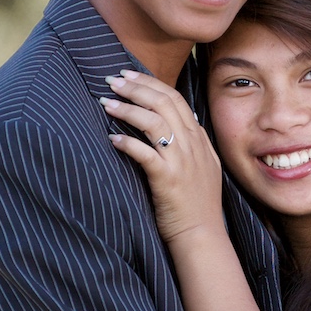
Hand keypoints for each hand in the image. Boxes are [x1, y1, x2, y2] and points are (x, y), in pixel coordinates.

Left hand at [101, 72, 223, 243]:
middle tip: (113, 80)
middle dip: (136, 88)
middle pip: (163, 103)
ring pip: (154, 122)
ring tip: (107, 103)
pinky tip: (112, 138)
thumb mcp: (203, 166)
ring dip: (128, 109)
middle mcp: (191, 146)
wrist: (202, 234)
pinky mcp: (167, 179)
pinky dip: (127, 142)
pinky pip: (144, 154)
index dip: (150, 83)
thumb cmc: (197, 204)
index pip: (175, 99)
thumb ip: (193, 142)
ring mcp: (180, 162)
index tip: (129, 75)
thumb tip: (178, 121)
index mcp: (198, 139)